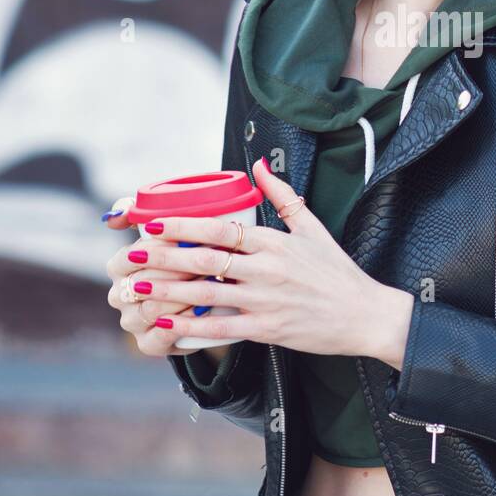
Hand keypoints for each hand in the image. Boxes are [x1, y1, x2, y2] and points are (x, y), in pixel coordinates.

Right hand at [103, 193, 208, 358]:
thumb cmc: (185, 258)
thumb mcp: (168, 232)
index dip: (157, 252)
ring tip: (210, 285)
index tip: (188, 243)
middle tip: (207, 265)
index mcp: (118, 267)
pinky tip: (204, 311)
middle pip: (141, 284)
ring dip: (182, 297)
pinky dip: (183, 323)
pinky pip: (162, 335)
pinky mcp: (149, 344)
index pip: (127, 258)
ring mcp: (132, 321)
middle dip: (175, 273)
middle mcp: (118, 296)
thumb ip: (139, 215)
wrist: (203, 300)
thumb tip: (116, 215)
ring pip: (152, 309)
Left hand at [105, 163, 415, 369]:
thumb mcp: (313, 227)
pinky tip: (166, 325)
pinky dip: (191, 328)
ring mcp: (265, 301)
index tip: (154, 224)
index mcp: (275, 242)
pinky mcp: (267, 330)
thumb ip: (283, 196)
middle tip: (131, 255)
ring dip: (168, 291)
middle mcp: (267, 270)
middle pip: (206, 260)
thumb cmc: (337, 272)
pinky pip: (221, 328)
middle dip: (164, 257)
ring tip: (137, 287)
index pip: (222, 229)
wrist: (364, 314)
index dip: (184, 226)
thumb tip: (259, 166)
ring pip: (207, 294)